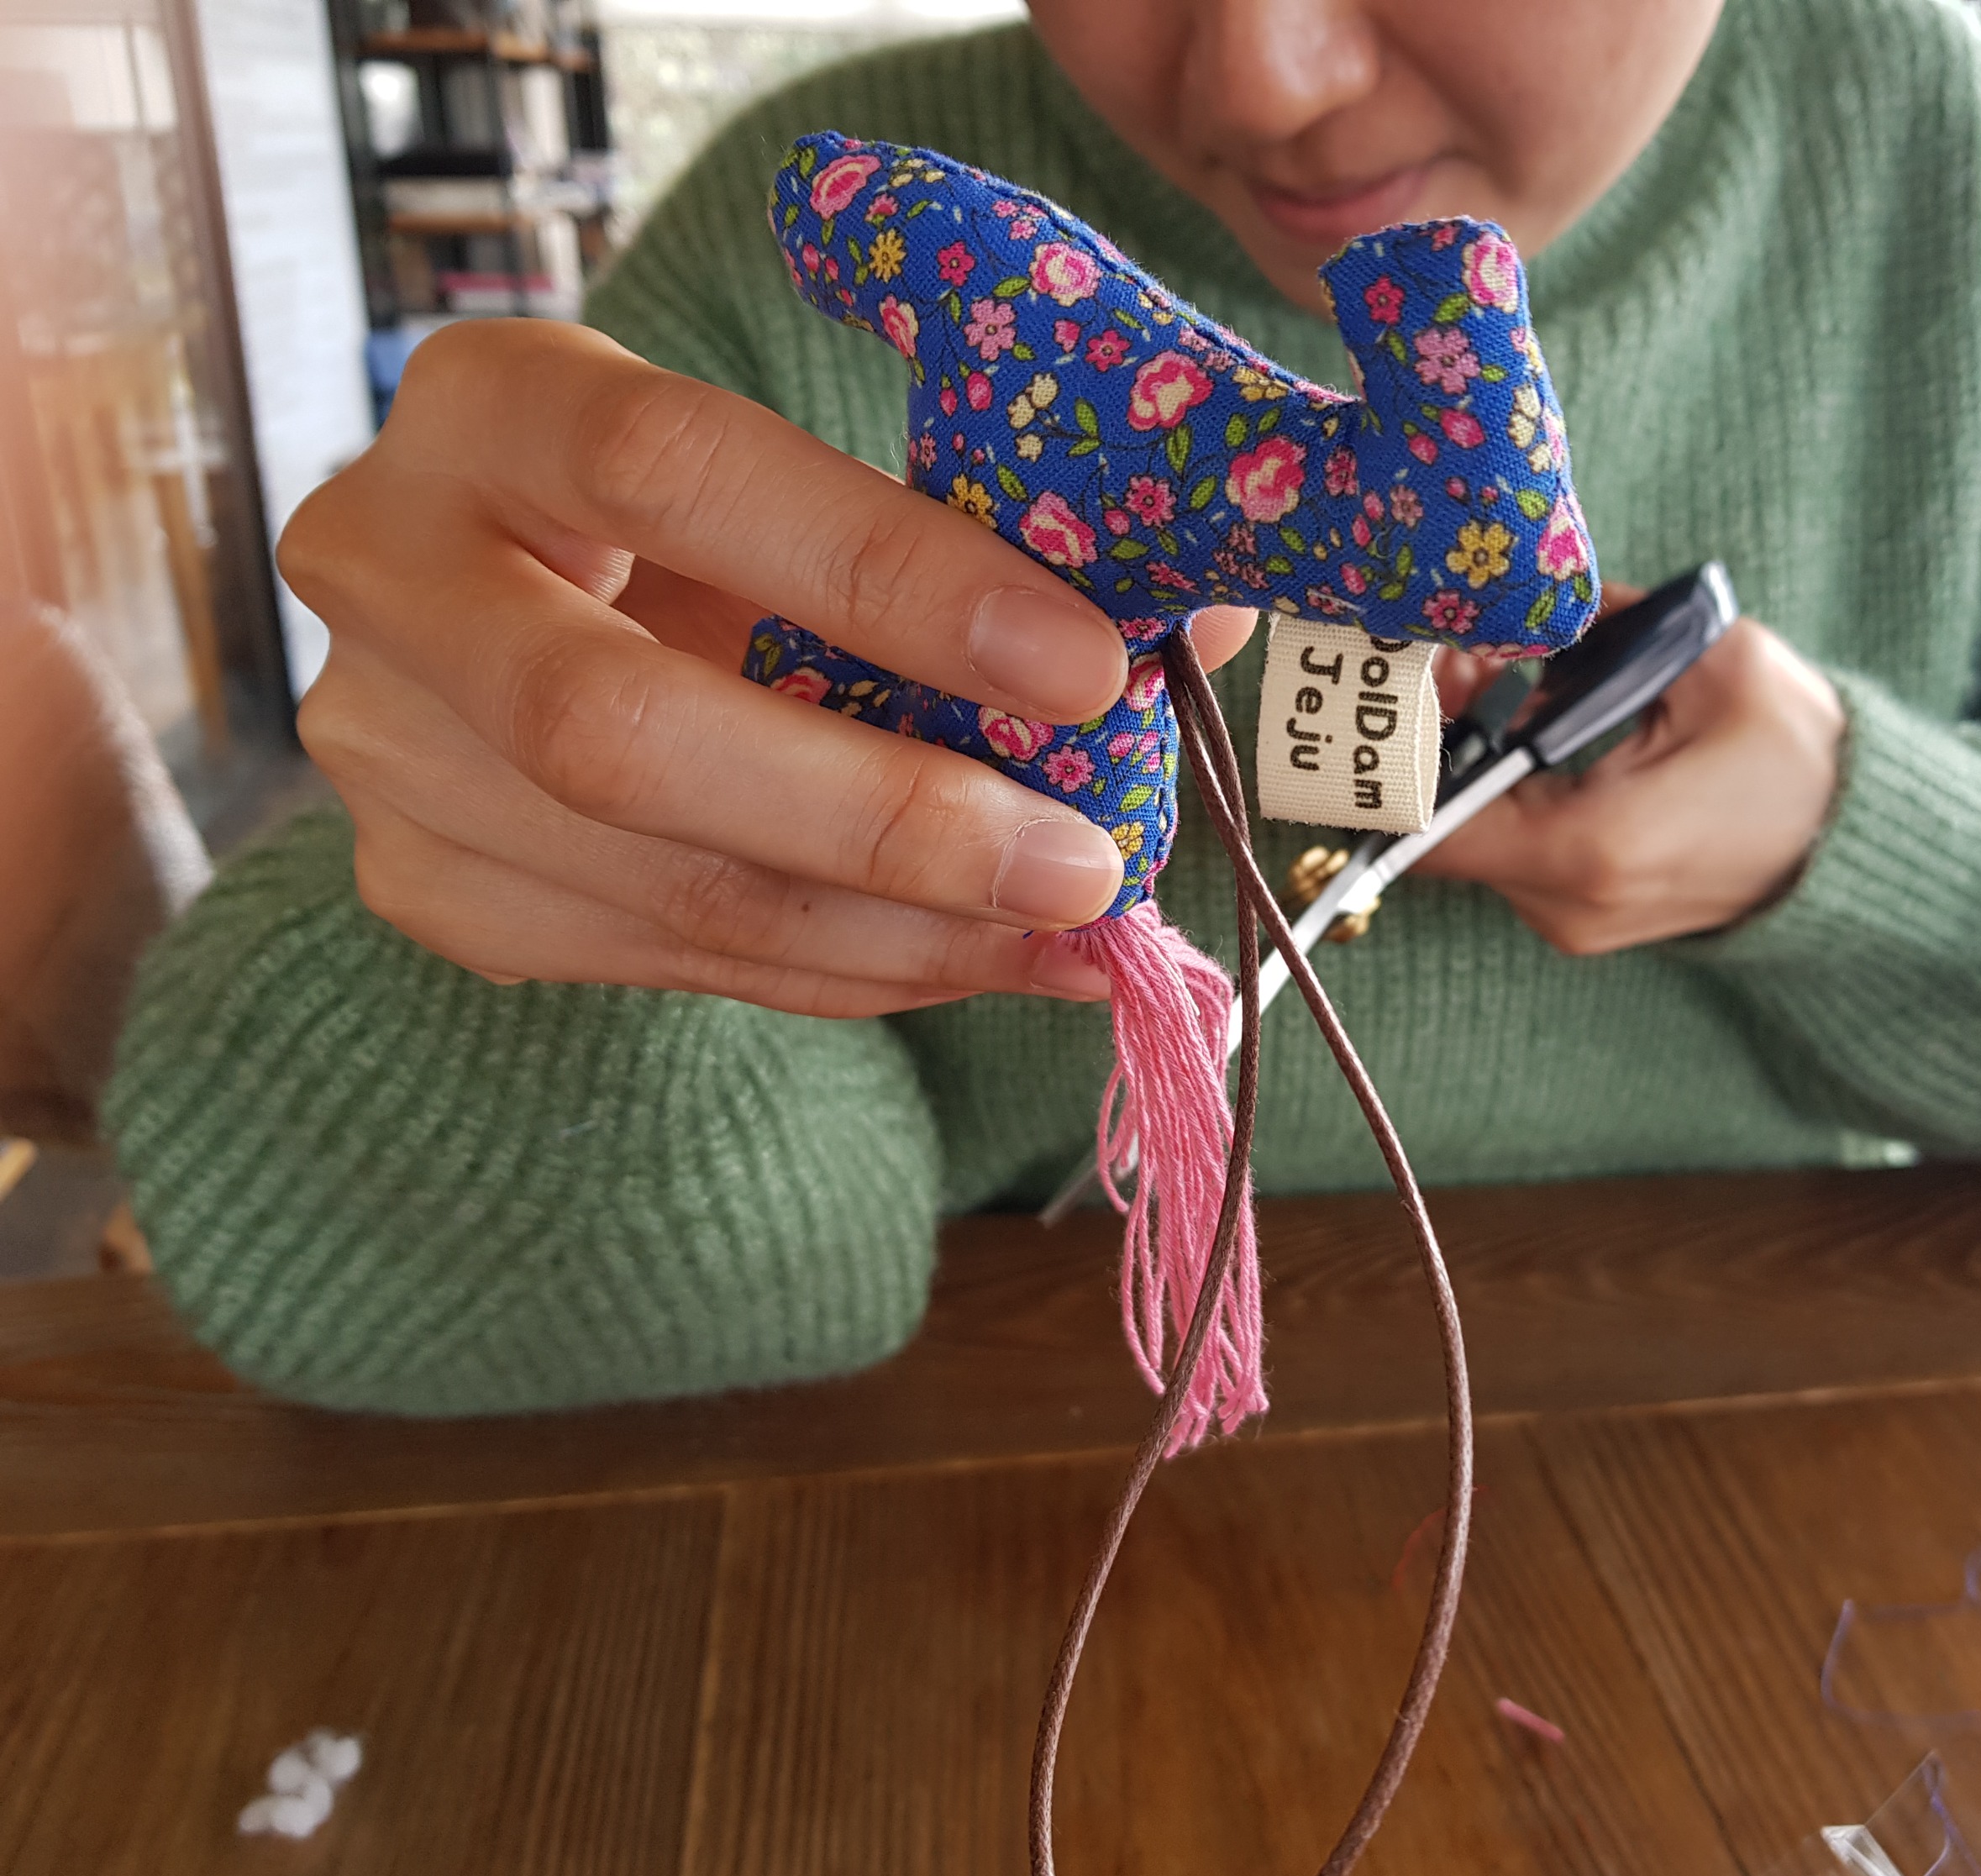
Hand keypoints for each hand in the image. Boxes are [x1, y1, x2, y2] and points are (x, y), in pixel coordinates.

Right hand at [282, 320, 1254, 1016]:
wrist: (524, 601)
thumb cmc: (705, 518)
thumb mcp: (807, 479)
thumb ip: (975, 534)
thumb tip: (1193, 631)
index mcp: (490, 402)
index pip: (674, 473)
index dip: (890, 576)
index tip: (1086, 664)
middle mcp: (387, 571)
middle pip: (618, 735)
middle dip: (886, 820)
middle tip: (1083, 865)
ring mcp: (387, 753)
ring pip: (661, 885)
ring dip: (901, 933)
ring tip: (1076, 933)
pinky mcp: (432, 888)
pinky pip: (677, 959)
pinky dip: (855, 970)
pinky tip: (980, 955)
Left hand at [1417, 590, 1844, 951]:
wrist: (1856, 848)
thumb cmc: (1800, 758)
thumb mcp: (1717, 662)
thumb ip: (1608, 626)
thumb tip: (1532, 595)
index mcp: (1593, 845)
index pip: (1432, 824)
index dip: (1402, 750)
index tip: (1411, 679)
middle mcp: (1567, 901)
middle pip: (1442, 825)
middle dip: (1437, 736)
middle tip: (1452, 655)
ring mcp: (1572, 920)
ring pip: (1472, 837)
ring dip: (1469, 759)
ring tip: (1490, 676)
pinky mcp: (1580, 915)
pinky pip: (1510, 850)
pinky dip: (1503, 791)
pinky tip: (1526, 727)